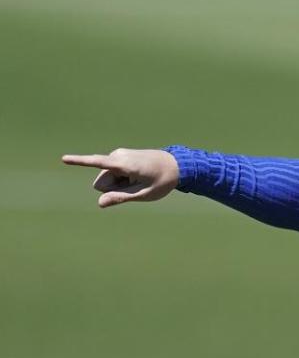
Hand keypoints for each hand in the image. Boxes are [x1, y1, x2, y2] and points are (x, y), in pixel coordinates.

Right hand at [62, 148, 179, 207]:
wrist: (177, 165)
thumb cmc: (163, 181)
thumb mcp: (143, 194)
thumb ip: (121, 198)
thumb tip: (100, 202)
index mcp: (125, 164)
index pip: (98, 162)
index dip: (79, 161)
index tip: (63, 158)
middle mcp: (118, 156)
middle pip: (101, 182)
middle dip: (113, 189)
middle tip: (135, 186)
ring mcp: (118, 154)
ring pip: (106, 178)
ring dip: (118, 184)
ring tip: (138, 181)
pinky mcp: (119, 156)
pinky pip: (112, 173)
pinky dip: (121, 179)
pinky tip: (137, 176)